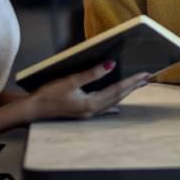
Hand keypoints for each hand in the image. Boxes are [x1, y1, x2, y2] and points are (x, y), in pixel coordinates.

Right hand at [20, 61, 148, 121]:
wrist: (32, 110)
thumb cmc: (48, 94)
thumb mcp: (69, 81)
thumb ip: (91, 74)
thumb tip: (111, 65)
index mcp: (91, 103)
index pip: (117, 90)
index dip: (132, 81)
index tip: (145, 74)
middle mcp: (92, 110)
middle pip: (118, 97)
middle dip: (133, 86)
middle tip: (148, 77)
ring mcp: (87, 114)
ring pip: (112, 102)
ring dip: (125, 93)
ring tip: (137, 85)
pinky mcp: (82, 113)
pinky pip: (103, 108)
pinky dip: (112, 104)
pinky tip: (117, 108)